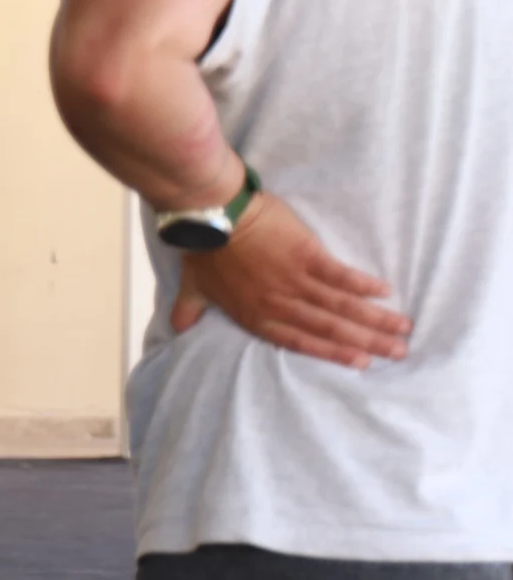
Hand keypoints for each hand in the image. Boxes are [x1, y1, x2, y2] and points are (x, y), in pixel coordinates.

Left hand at [170, 198, 411, 368]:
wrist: (214, 215)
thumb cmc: (203, 250)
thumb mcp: (193, 288)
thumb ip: (190, 311)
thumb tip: (178, 330)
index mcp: (256, 316)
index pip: (300, 341)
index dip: (332, 354)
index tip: (361, 364)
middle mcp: (280, 304)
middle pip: (330, 329)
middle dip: (366, 343)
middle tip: (398, 354)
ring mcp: (295, 281)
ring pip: (341, 306)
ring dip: (374, 319)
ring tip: (402, 330)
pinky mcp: (307, 255)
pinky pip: (339, 275)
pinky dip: (362, 285)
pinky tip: (384, 293)